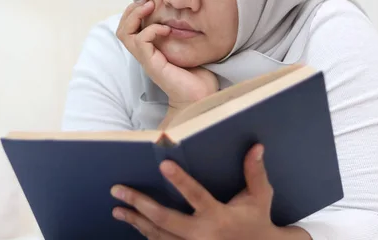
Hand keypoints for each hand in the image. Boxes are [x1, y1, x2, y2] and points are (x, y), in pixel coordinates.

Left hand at [110, 145, 310, 239]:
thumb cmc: (258, 222)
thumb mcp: (260, 198)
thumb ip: (255, 173)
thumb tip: (256, 146)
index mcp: (219, 217)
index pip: (197, 196)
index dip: (181, 180)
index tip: (164, 164)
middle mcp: (203, 235)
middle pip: (165, 219)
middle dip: (139, 204)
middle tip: (118, 191)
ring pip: (158, 236)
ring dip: (136, 222)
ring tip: (117, 209)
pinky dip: (146, 234)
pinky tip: (133, 223)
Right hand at [116, 0, 218, 108]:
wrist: (200, 96)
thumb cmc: (197, 74)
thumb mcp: (186, 48)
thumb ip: (179, 34)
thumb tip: (184, 15)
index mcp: (149, 50)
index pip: (128, 28)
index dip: (134, 12)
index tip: (150, 2)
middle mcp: (144, 54)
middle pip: (121, 29)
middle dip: (131, 10)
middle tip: (147, 1)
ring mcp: (146, 60)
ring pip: (125, 34)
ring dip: (135, 16)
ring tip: (150, 7)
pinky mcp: (153, 64)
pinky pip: (141, 41)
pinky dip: (151, 30)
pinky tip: (166, 30)